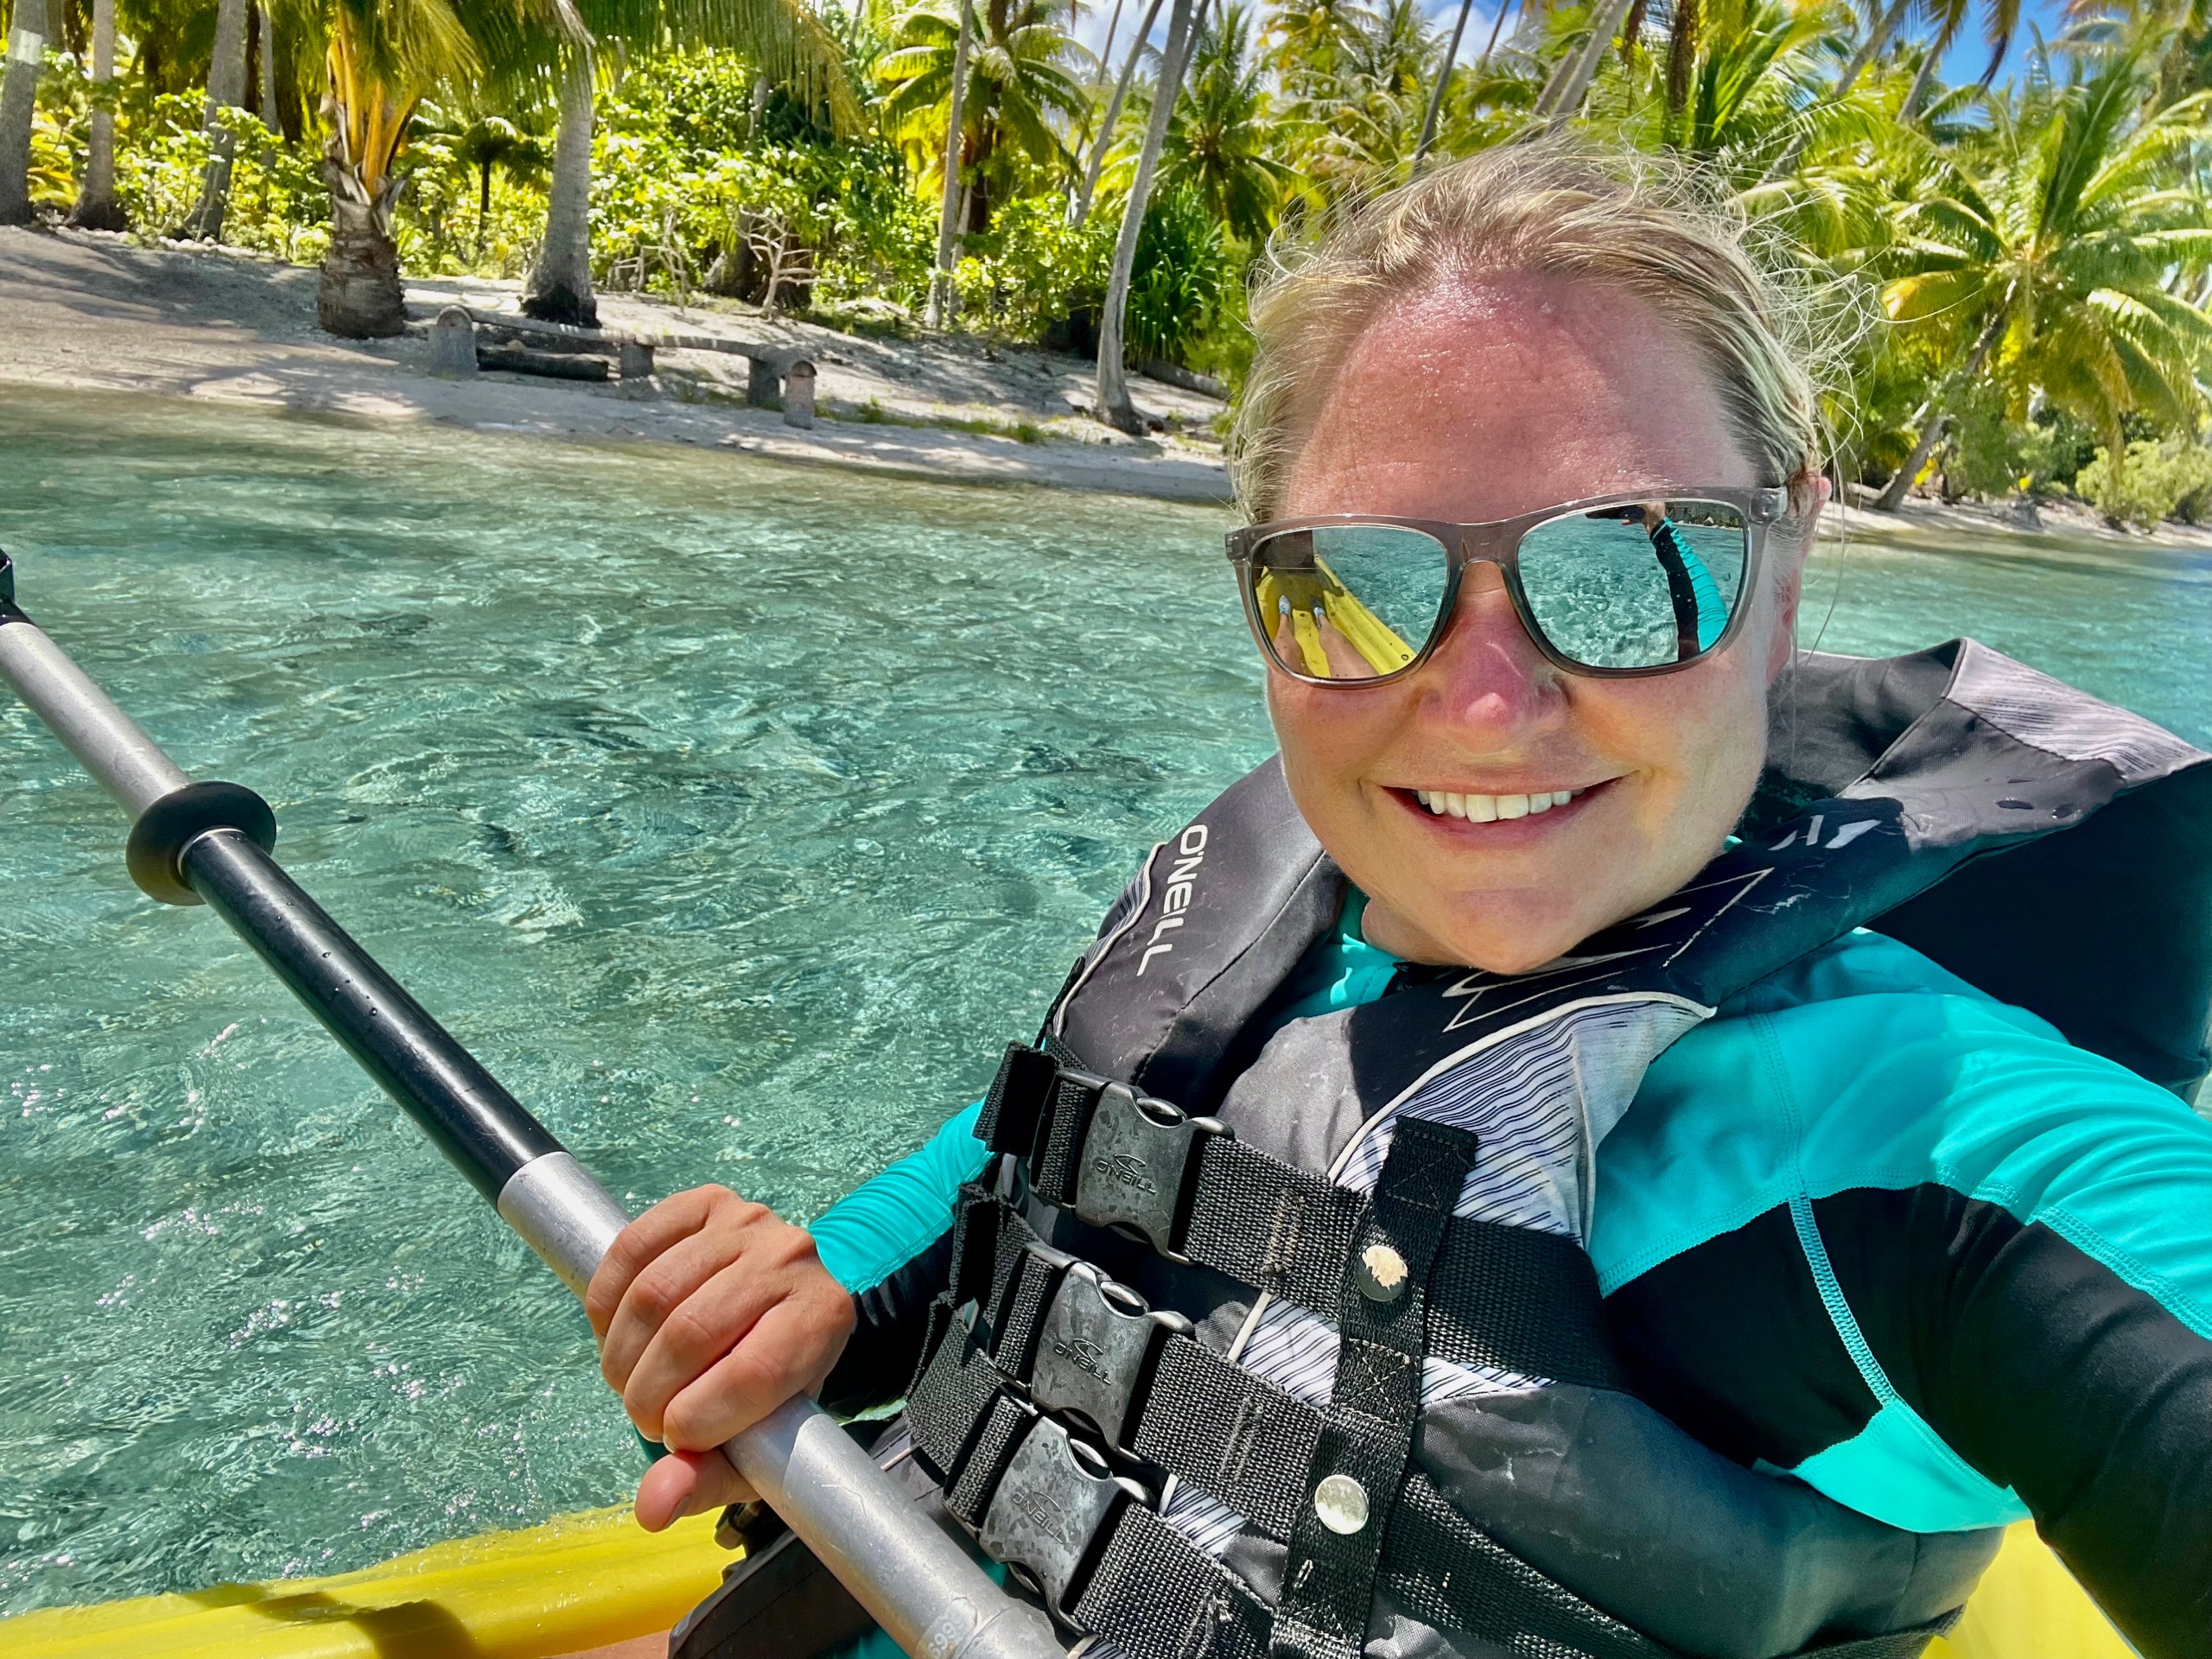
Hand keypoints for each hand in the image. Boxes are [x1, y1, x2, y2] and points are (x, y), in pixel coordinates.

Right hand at [586, 1184, 856, 1530]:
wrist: (783, 1304)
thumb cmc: (770, 1383)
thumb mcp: (757, 1440)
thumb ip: (710, 1480)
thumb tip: (651, 1508)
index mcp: (822, 1319)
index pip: (751, 1373)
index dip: (697, 1419)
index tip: (676, 1439)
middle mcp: (791, 1258)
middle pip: (691, 1331)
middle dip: (648, 1393)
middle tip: (644, 1416)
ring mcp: (746, 1222)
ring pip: (653, 1291)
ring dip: (621, 1354)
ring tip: (629, 1380)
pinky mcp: (703, 1203)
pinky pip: (632, 1247)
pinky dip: (606, 1301)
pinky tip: (615, 1333)